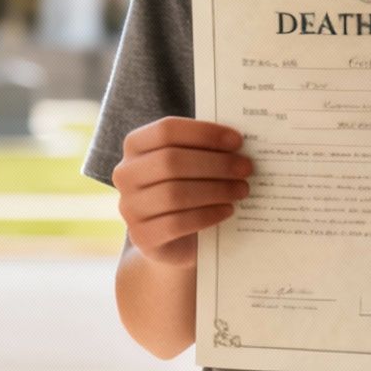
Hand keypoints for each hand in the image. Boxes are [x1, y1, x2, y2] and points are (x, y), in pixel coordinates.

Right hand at [110, 117, 252, 268]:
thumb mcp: (191, 165)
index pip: (166, 130)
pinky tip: (227, 210)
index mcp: (135, 146)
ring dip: (215, 190)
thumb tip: (237, 142)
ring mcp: (129, 207)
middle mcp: (125, 174)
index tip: (237, 140)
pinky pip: (177, 223)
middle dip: (215, 163)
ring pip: (174, 193)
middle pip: (171, 161)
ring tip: (241, 189)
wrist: (174, 239)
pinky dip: (207, 215)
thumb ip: (204, 149)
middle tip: (246, 168)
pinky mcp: (142, 237)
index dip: (204, 133)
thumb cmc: (186, 190)